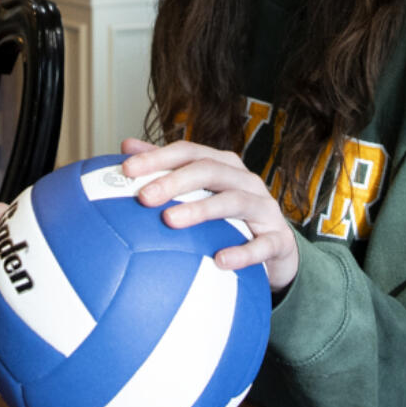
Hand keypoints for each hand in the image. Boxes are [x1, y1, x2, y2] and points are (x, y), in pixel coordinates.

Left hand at [120, 138, 298, 290]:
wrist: (277, 249)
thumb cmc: (231, 217)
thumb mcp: (202, 192)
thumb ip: (167, 169)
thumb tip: (126, 146)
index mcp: (224, 165)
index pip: (189, 152)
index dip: (158, 157)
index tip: (126, 170)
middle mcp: (245, 180)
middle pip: (209, 170)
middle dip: (175, 181)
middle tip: (144, 197)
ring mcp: (264, 208)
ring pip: (234, 201)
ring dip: (202, 210)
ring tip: (170, 221)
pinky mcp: (279, 239)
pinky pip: (263, 245)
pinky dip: (242, 252)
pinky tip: (220, 260)